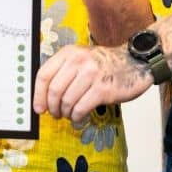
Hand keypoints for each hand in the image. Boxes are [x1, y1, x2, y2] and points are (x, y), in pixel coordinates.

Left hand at [33, 44, 150, 121]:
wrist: (134, 62)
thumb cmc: (104, 64)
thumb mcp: (80, 58)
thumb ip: (63, 72)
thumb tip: (44, 97)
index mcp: (69, 53)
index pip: (44, 75)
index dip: (38, 94)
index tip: (38, 107)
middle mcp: (78, 61)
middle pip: (54, 90)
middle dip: (52, 107)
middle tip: (55, 114)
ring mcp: (91, 75)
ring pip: (67, 101)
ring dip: (65, 113)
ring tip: (69, 115)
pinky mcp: (103, 90)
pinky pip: (81, 108)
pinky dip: (77, 116)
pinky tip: (79, 117)